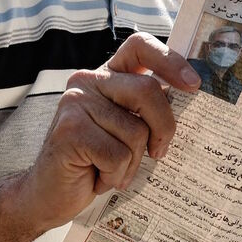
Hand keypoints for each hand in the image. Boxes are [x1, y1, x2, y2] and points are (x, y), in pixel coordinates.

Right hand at [21, 32, 200, 229]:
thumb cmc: (96, 162)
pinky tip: (97, 177)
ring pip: (136, 131)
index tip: (193, 84)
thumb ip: (147, 110)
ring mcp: (75, 103)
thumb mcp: (126, 129)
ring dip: (131, 163)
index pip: (139, 47)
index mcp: (106, 76)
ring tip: (111, 169)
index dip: (170, 60)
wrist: (49, 194)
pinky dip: (115, 175)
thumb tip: (190, 98)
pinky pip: (118, 155)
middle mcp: (88, 81)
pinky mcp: (69, 130)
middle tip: (159, 152)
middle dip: (163, 127)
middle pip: (147, 91)